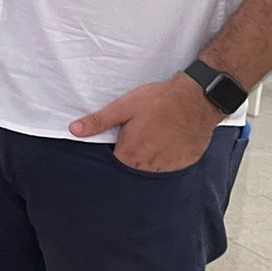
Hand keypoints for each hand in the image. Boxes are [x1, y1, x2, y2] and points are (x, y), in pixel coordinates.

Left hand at [70, 74, 220, 172]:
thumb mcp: (124, 107)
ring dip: (147, 160)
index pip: (113, 164)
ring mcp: (168, 167)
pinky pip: (169, 169)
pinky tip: (167, 145)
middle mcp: (148, 166)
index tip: (118, 143)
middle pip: (131, 169)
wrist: (197, 100)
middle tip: (137, 138)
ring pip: (150, 171)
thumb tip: (74, 130)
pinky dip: (165, 160)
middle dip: (130, 157)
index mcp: (130, 154)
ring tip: (152, 140)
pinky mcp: (183, 164)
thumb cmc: (159, 101)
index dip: (113, 152)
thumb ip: (99, 121)